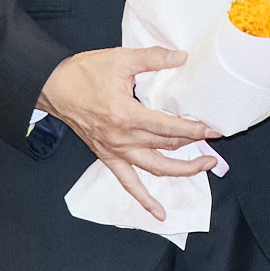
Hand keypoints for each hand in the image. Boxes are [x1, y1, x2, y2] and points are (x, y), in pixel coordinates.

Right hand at [36, 46, 218, 219]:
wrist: (54, 87)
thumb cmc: (83, 74)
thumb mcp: (120, 59)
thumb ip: (153, 58)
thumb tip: (181, 57)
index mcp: (127, 115)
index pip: (169, 128)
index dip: (194, 130)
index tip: (213, 129)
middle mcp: (123, 138)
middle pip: (167, 147)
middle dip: (195, 145)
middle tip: (215, 142)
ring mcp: (115, 151)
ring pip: (155, 168)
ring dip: (182, 170)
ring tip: (203, 167)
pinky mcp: (107, 157)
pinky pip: (129, 184)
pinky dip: (144, 200)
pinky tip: (159, 213)